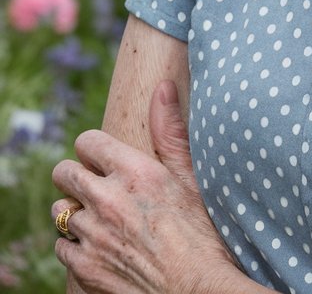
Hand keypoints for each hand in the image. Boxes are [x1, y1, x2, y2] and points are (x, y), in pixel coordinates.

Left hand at [52, 81, 239, 293]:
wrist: (196, 291)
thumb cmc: (201, 234)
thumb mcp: (191, 178)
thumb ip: (170, 131)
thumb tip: (162, 87)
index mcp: (134, 171)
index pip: (87, 142)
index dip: (93, 147)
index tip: (101, 155)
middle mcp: (107, 199)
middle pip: (64, 173)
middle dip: (75, 174)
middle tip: (93, 183)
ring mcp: (92, 236)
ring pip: (60, 211)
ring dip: (75, 211)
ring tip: (97, 217)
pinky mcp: (84, 268)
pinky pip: (61, 247)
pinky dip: (74, 245)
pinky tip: (96, 245)